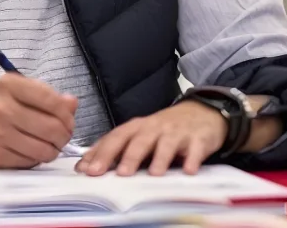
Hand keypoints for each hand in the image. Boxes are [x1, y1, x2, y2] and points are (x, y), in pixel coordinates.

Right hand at [0, 72, 76, 167]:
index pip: (52, 100)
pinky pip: (28, 162)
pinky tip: (30, 152)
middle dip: (63, 136)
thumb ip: (45, 96)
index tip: (68, 121)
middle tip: (62, 138)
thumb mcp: (15, 92)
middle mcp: (0, 106)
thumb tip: (72, 104)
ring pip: (43, 149)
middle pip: (52, 128)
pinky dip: (35, 160)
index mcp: (8, 84)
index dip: (67, 115)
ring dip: (52, 151)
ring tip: (48, 147)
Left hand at [76, 101, 225, 176]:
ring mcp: (176, 133)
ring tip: (155, 174)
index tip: (89, 171)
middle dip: (129, 156)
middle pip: (139, 140)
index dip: (102, 153)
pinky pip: (195, 149)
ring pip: (166, 144)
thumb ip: (115, 150)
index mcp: (136, 127)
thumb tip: (85, 167)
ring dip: (160, 158)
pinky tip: (188, 170)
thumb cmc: (163, 130)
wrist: (201, 113)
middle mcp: (154, 128)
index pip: (115, 138)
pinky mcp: (197, 139)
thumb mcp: (139, 135)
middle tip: (121, 174)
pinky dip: (192, 159)